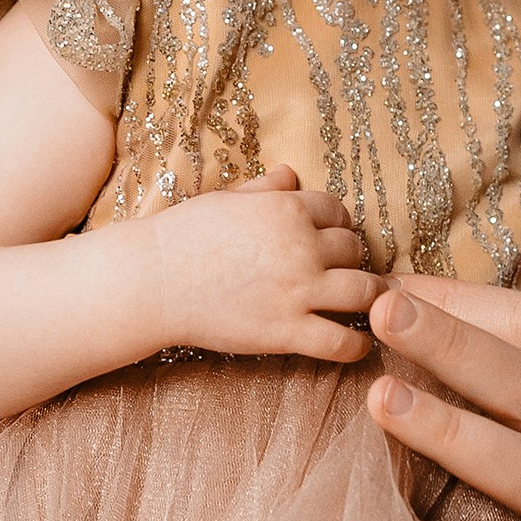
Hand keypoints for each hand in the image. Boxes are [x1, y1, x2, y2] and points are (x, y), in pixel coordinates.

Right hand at [148, 168, 376, 363]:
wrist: (152, 282)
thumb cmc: (182, 236)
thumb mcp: (226, 200)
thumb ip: (264, 189)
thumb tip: (290, 173)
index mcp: (286, 209)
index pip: (338, 212)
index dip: (337, 225)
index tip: (331, 241)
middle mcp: (300, 247)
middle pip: (354, 249)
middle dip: (351, 260)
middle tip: (343, 273)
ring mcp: (297, 291)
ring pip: (364, 291)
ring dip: (368, 298)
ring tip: (363, 306)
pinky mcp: (287, 331)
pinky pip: (342, 343)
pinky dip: (356, 347)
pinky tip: (355, 346)